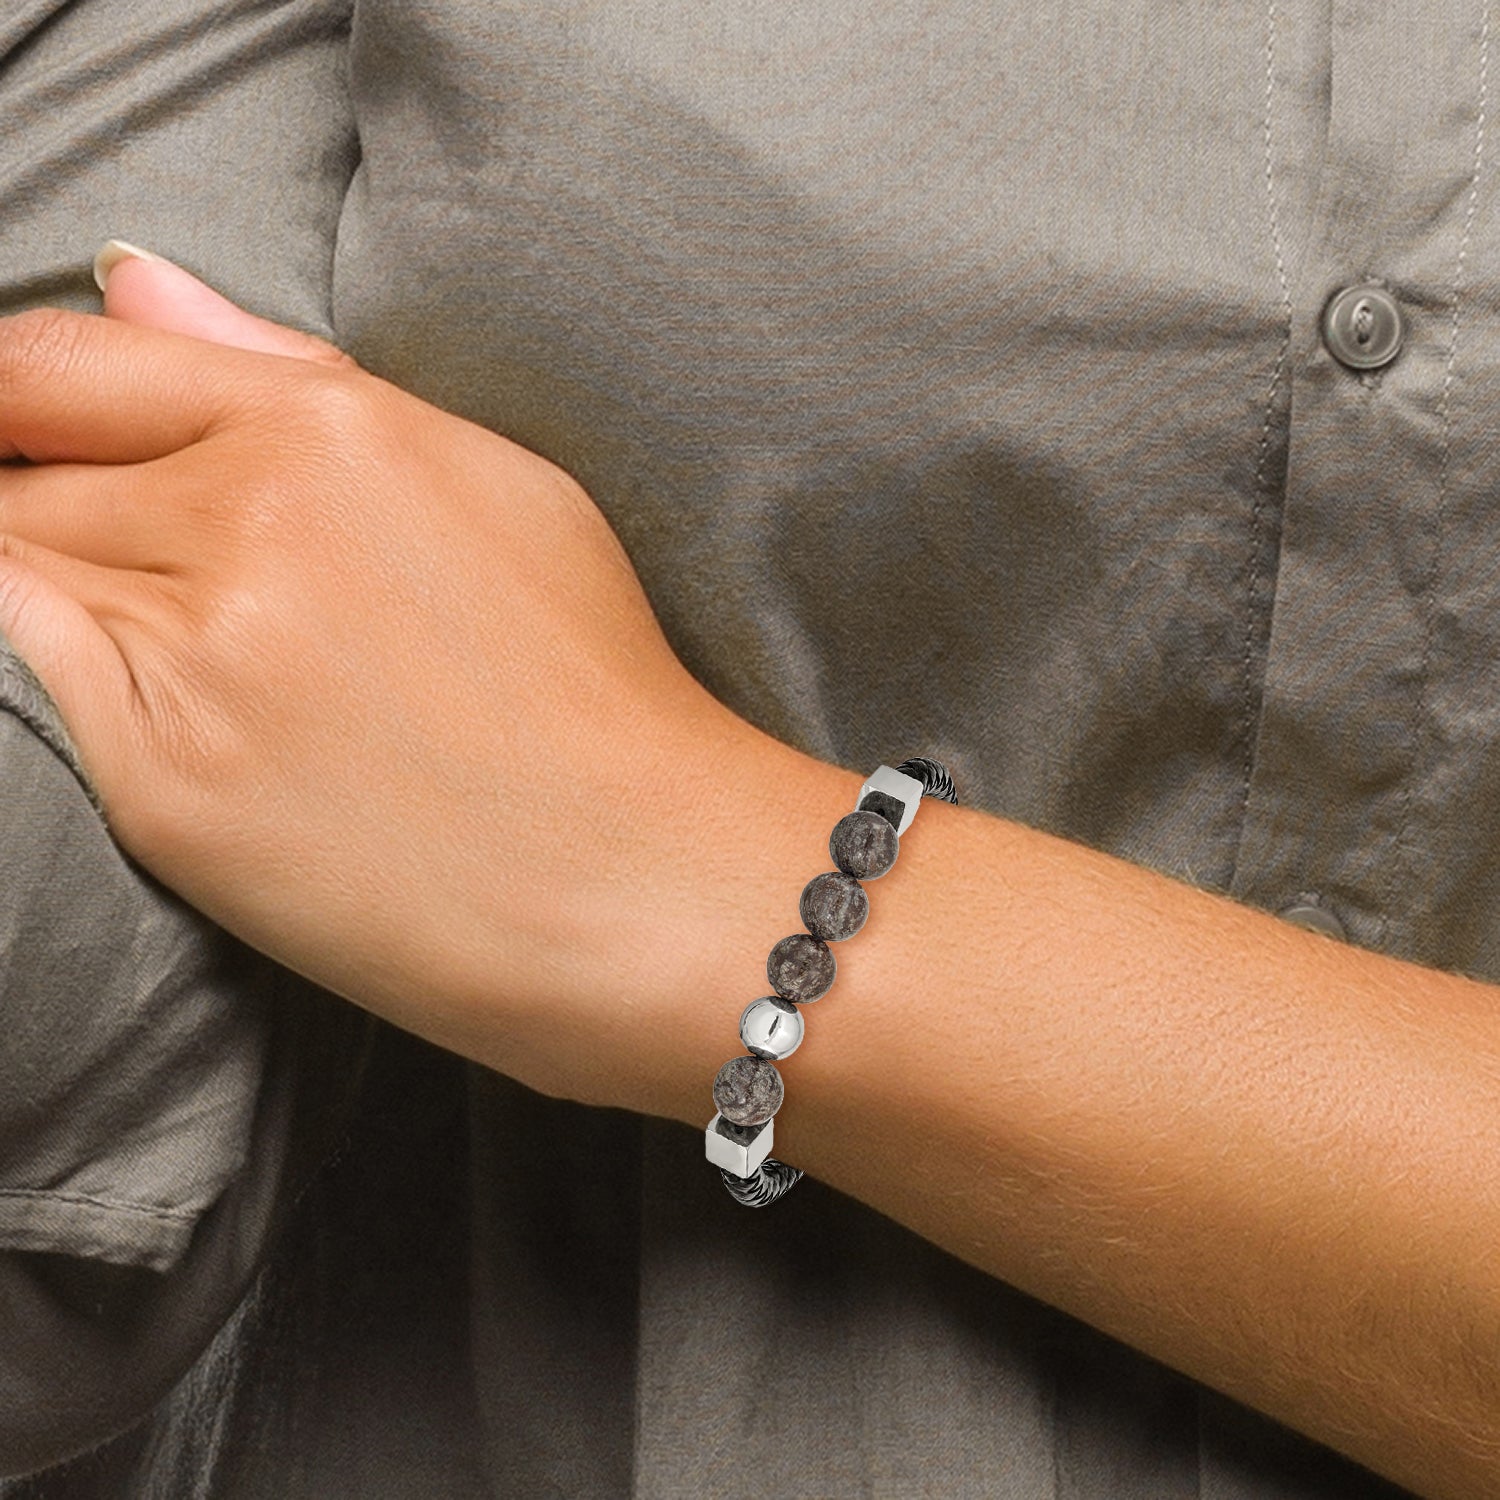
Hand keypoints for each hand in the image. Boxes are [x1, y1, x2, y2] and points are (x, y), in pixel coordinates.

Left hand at [0, 249, 753, 1108]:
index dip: (18, 398)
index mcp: (332, 432)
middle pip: (27, 470)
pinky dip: (60, 676)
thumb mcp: (494, 484)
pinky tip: (180, 712)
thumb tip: (136, 284)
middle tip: (157, 582)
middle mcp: (249, 521)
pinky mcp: (163, 786)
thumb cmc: (593, 686)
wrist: (639, 879)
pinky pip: (33, 684)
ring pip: (17, 571)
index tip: (32, 438)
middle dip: (46, 503)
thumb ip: (294, 374)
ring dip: (63, 596)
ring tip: (200, 659)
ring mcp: (198, 655)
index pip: (67, 364)